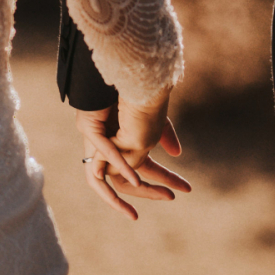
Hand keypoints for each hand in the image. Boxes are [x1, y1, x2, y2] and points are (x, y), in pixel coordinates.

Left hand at [75, 91, 189, 220]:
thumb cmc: (138, 92)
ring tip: (143, 201)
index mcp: (127, 143)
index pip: (145, 169)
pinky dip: (118, 168)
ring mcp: (98, 141)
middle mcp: (111, 146)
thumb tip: (177, 154)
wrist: (122, 73)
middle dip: (149, 191)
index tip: (184, 190)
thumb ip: (165, 136)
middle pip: (128, 178)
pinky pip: (101, 159)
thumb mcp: (156, 119)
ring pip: (107, 178)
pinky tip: (134, 175)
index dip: (163, 181)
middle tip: (170, 197)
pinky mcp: (90, 131)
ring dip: (125, 193)